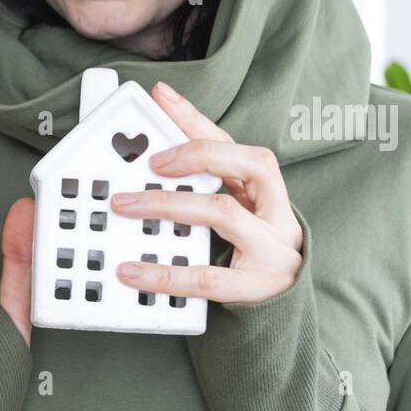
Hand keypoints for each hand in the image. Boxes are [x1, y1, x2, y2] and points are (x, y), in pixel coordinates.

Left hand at [110, 82, 303, 303]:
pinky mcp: (256, 288)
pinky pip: (208, 277)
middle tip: (150, 162)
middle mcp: (276, 214)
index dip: (197, 119)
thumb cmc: (250, 256)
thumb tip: (149, 163)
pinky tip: (133, 271)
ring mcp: (271, 250)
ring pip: (225, 213)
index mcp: (266, 193)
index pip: (234, 144)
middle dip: (197, 155)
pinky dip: (166, 273)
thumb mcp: (234, 217)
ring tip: (127, 207)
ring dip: (171, 205)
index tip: (161, 98)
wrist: (284, 313)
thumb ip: (201, 191)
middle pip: (251, 164)